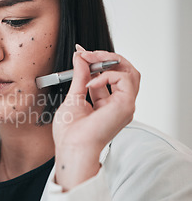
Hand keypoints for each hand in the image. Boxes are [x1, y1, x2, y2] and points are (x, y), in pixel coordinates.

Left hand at [52, 45, 139, 190]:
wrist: (71, 147)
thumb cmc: (70, 132)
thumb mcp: (73, 96)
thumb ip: (80, 76)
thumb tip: (81, 57)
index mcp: (107, 104)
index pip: (110, 76)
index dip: (97, 62)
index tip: (82, 53)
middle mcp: (119, 104)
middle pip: (126, 71)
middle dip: (106, 57)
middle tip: (86, 54)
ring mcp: (125, 105)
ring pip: (131, 72)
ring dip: (109, 60)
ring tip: (90, 60)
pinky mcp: (126, 105)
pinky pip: (125, 78)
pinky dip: (107, 74)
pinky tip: (91, 83)